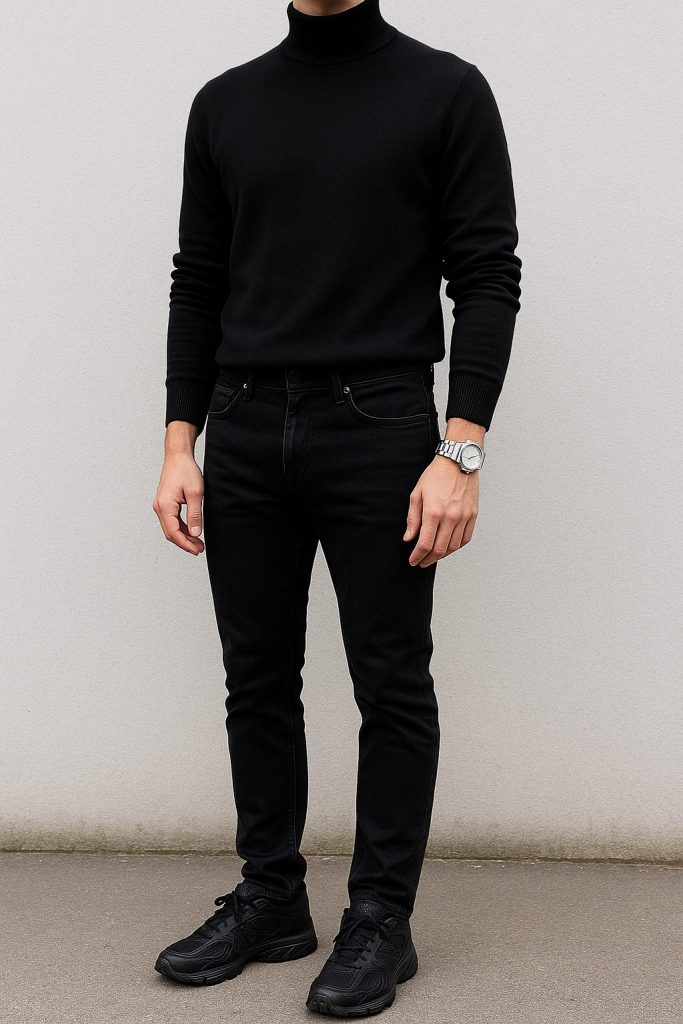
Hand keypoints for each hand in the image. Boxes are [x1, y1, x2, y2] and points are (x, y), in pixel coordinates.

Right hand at [153, 421, 204, 555]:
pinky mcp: (165, 503)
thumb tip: (196, 533)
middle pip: (170, 533)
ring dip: (184, 536)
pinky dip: (182, 528)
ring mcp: (161, 505)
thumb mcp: (195, 493)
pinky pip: (172, 520)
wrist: (178, 456)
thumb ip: (195, 515)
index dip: (186, 544)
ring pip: (171, 528)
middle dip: (185, 543)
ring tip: (198, 543)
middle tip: (199, 549)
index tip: (197, 550)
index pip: (173, 532)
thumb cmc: (186, 471)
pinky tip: (192, 531)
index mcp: (165, 506)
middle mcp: (159, 507)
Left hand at [403, 419, 482, 567]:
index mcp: (433, 512)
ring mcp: (464, 517)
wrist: (458, 461)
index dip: (417, 556)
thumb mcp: (417, 494)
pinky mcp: (473, 515)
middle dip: (428, 559)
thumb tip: (408, 537)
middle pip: (439, 549)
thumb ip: (412, 518)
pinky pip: (465, 538)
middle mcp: (450, 517)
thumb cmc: (436, 475)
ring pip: (453, 547)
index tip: (413, 560)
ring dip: (442, 555)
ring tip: (433, 556)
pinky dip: (456, 547)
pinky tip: (449, 547)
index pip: (424, 544)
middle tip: (421, 562)